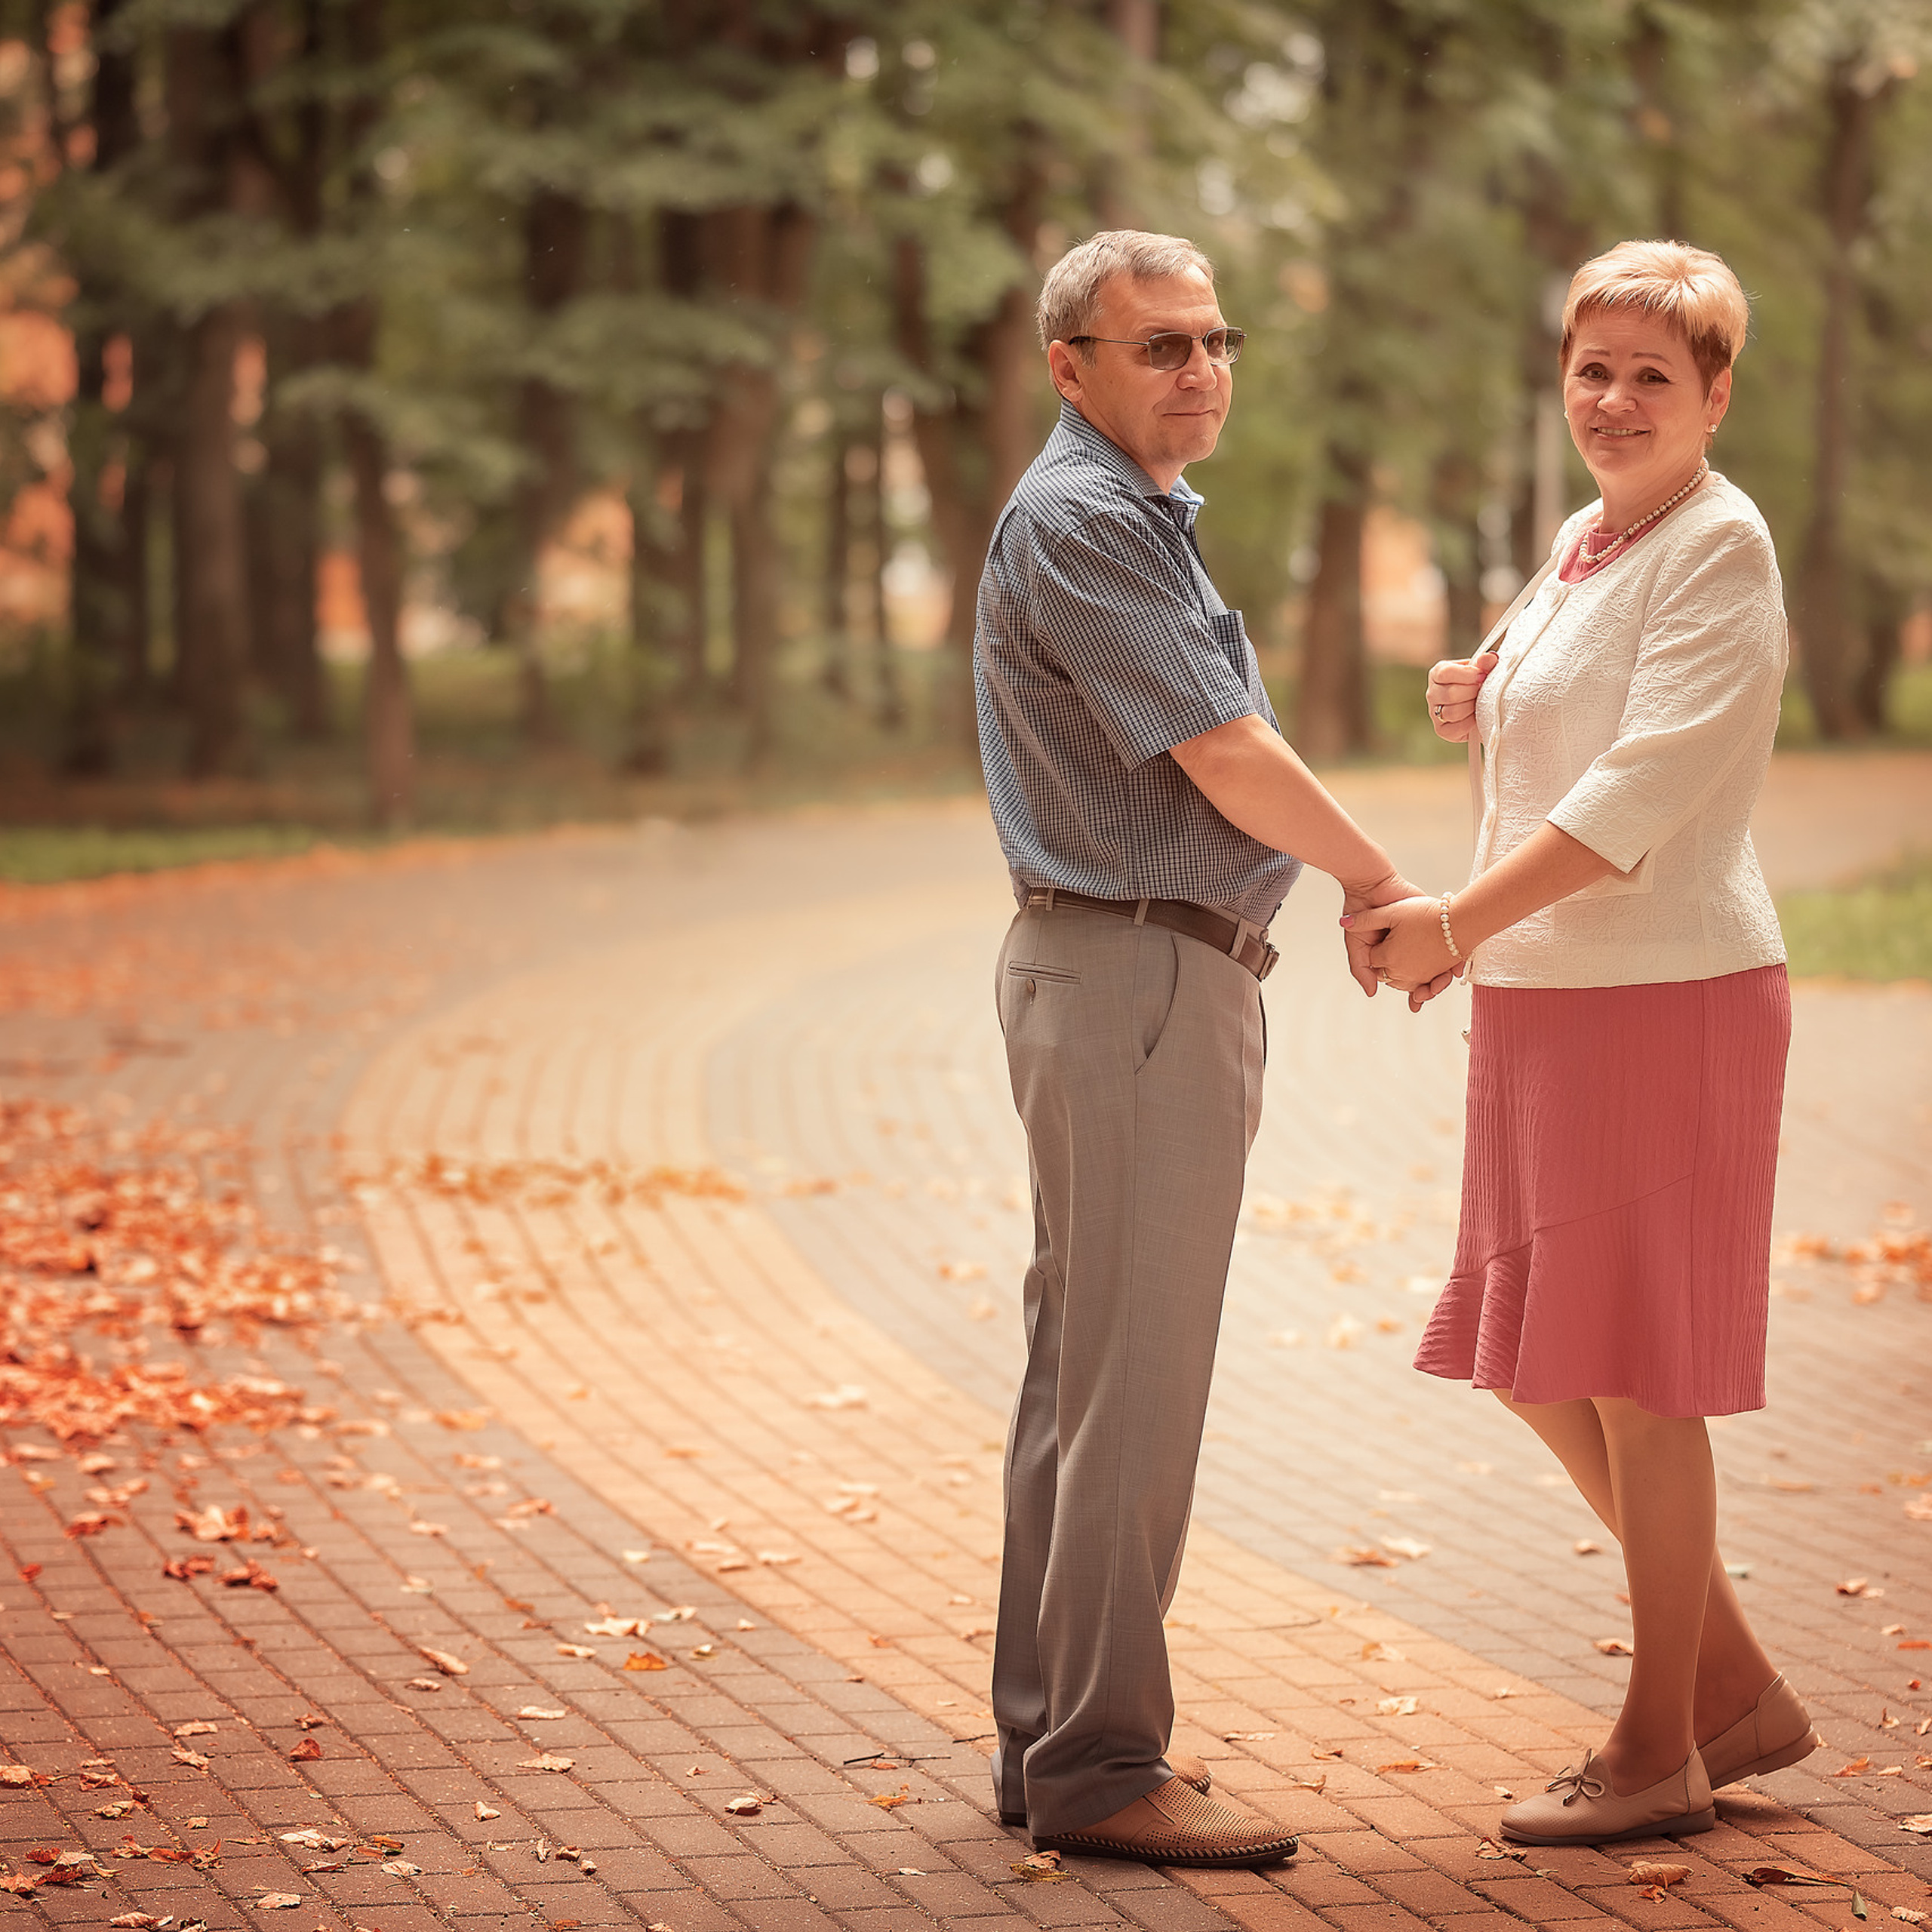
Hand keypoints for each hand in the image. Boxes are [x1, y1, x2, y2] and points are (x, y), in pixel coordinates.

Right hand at [1340, 893, 1461, 999]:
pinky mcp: (1433, 922)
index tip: (1418, 1000)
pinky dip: (1453, 956)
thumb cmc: (1360, 912)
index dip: (1415, 992)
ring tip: (1444, 981)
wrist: (1370, 886)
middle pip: (1426, 975)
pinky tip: (1455, 966)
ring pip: (1440, 963)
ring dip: (1443, 976)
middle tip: (1430, 993)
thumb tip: (1371, 993)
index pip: (1407, 980)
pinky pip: (1449, 942)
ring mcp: (1422, 935)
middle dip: (1431, 988)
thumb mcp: (1356, 945)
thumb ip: (1361, 970)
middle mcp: (1409, 947)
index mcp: (1392, 955)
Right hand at [1426, 651, 1497, 741]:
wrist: (1481, 707)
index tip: (1482, 676)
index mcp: (1438, 673)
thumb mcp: (1481, 670)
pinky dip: (1470, 723)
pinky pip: (1456, 728)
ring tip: (1480, 703)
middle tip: (1483, 692)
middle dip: (1472, 693)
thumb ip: (1485, 663)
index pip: (1445, 673)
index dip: (1467, 675)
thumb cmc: (1479, 684)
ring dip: (1472, 708)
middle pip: (1450, 694)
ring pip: (1452, 712)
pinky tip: (1476, 716)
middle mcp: (1432, 693)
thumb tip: (1489, 658)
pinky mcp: (1441, 730)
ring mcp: (1434, 712)